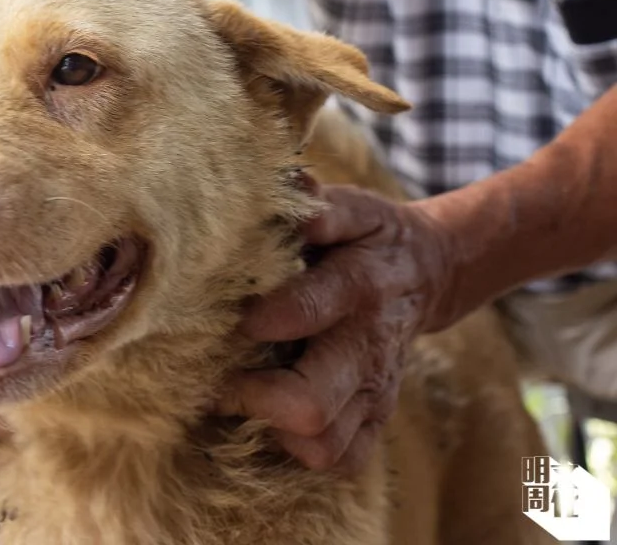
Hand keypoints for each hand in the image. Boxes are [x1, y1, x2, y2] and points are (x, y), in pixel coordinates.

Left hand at [215, 183, 455, 473]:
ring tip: (244, 397)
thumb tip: (285, 186)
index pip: (311, 308)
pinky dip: (300, 451)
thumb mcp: (352, 208)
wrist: (426, 274)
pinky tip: (273, 420)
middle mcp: (366, 347)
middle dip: (255, 397)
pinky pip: (341, 460)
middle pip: (310, 403)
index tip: (237, 319)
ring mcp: (373, 390)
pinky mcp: (375, 418)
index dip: (267, 319)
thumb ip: (318, 205)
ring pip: (322, 445)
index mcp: (357, 286)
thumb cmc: (368, 238)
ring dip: (274, 430)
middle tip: (219, 377)